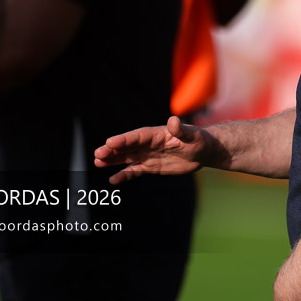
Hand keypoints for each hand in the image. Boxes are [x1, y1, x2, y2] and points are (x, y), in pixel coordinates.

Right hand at [94, 116, 208, 183]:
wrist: (203, 152)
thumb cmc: (199, 140)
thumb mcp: (193, 135)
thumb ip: (182, 130)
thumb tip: (173, 120)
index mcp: (157, 134)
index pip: (138, 136)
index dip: (124, 139)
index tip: (109, 142)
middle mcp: (149, 144)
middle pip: (128, 146)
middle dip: (113, 150)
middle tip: (97, 154)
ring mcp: (149, 155)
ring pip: (127, 157)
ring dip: (113, 160)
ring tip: (97, 162)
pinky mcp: (151, 166)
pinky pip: (135, 170)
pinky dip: (124, 175)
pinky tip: (112, 180)